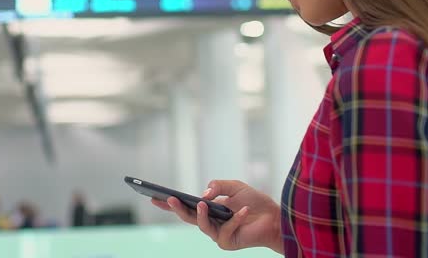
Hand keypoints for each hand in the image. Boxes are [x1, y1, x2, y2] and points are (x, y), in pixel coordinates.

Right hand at [151, 180, 282, 252]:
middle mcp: (210, 223)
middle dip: (177, 208)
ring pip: (203, 226)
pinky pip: (227, 229)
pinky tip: (244, 209)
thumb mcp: (235, 186)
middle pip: (188, 217)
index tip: (153, 196)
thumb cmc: (254, 202)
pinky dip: (236, 218)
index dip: (169, 203)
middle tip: (170, 199)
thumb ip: (218, 186)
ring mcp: (218, 234)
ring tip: (202, 203)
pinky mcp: (228, 242)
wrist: (273, 218)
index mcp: (209, 210)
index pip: (185, 206)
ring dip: (201, 214)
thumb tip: (203, 194)